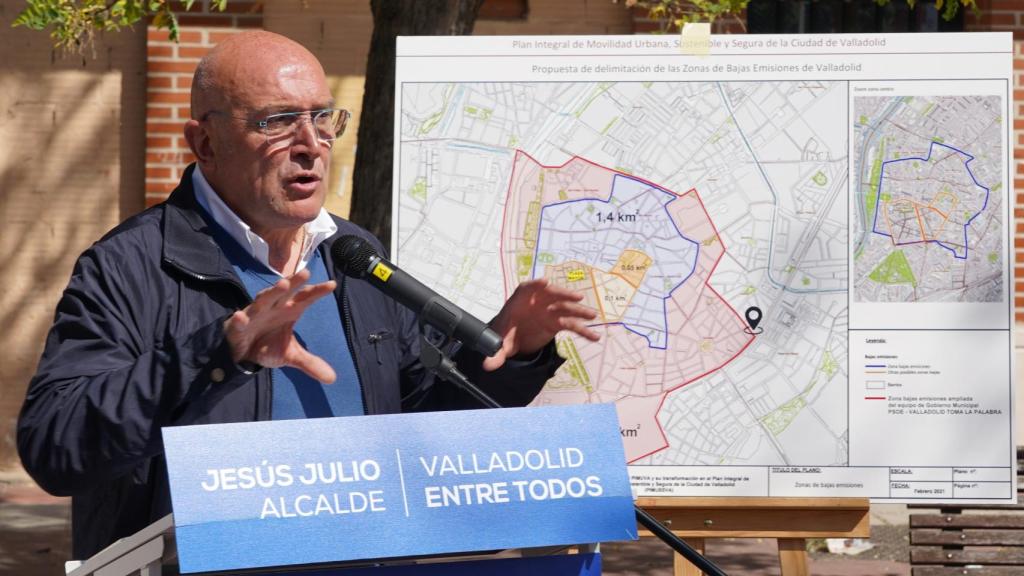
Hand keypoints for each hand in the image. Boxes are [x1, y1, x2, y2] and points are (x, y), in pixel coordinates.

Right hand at [224, 268, 336, 383]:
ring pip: (264, 300)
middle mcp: (274, 308)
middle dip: (294, 282)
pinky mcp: (238, 326)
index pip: (305, 299)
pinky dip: (240, 319)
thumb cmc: (268, 345)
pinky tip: (241, 316)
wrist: (242, 354)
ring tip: (282, 285)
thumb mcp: (291, 355)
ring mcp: (256, 314)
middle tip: (306, 273)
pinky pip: (239, 322)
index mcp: (289, 311)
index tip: (332, 285)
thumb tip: (332, 379)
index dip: (317, 292)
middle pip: (285, 292)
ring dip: (272, 292)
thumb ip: (310, 363)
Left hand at [482, 278, 599, 371]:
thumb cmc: (506, 332)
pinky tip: (594, 336)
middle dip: (563, 294)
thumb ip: (495, 354)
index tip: (544, 282)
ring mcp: (549, 311)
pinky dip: (583, 330)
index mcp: (519, 301)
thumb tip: (487, 366)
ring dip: (579, 311)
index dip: (535, 285)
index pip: (527, 289)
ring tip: (592, 315)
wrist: (512, 336)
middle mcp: (537, 302)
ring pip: (565, 308)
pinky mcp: (556, 322)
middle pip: (551, 294)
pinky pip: (571, 324)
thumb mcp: (500, 343)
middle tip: (576, 297)